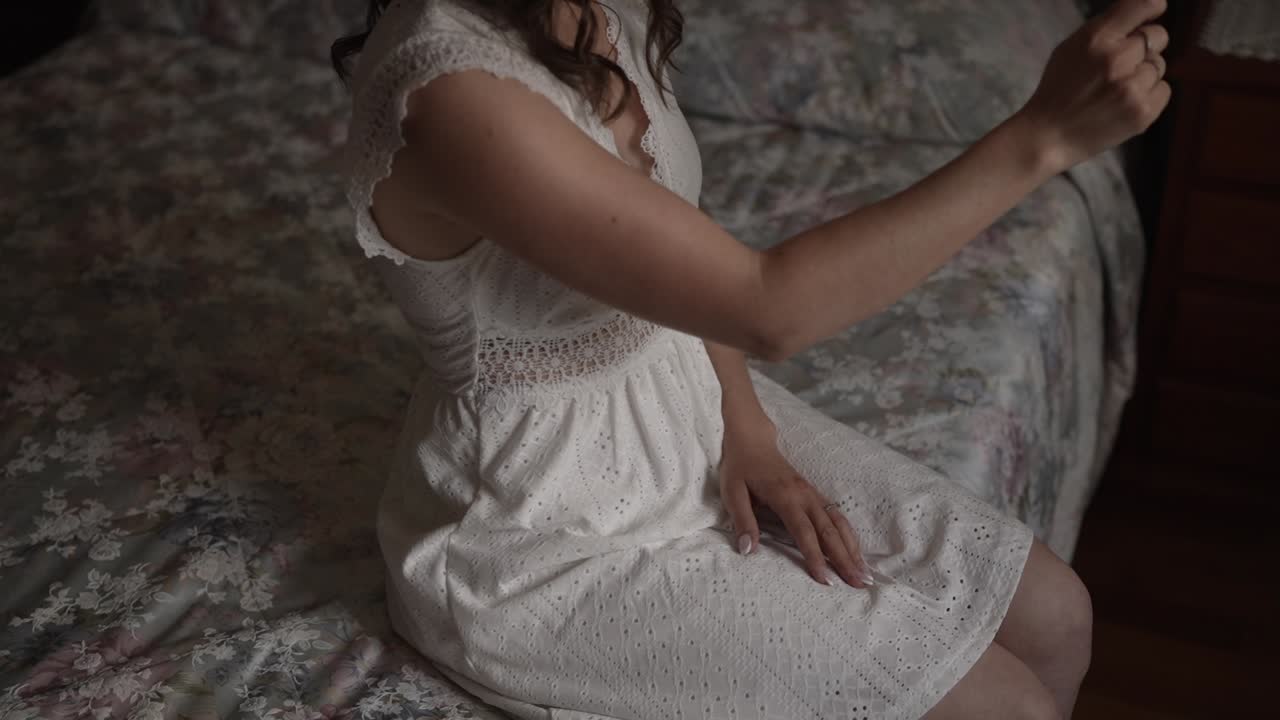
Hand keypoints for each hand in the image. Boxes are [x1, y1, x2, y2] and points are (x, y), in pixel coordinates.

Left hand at [718, 422, 874, 587]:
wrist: (753, 440)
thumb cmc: (740, 467)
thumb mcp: (733, 492)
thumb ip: (742, 520)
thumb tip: (748, 550)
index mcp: (785, 496)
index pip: (804, 532)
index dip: (815, 557)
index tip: (825, 580)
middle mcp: (805, 496)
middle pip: (829, 531)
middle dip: (845, 559)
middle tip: (859, 584)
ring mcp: (813, 494)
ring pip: (839, 524)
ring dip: (853, 549)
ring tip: (864, 574)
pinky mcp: (815, 494)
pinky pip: (837, 516)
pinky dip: (849, 536)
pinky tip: (856, 552)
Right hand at [1019, 0, 1171, 172]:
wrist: (1048, 137)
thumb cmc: (1058, 90)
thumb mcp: (1070, 48)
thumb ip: (1106, 31)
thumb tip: (1144, 16)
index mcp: (1096, 39)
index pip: (1144, 5)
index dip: (1153, 7)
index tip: (1155, 11)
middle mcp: (1117, 59)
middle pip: (1158, 36)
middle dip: (1144, 47)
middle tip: (1123, 64)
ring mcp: (1132, 87)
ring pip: (1159, 65)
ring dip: (1143, 74)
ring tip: (1117, 90)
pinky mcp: (1143, 112)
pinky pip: (1164, 89)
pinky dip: (1149, 95)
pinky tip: (1125, 103)